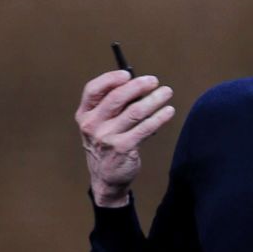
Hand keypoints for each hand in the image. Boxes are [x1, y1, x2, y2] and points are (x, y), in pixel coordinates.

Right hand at [75, 70, 175, 206]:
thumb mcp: (99, 124)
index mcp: (84, 115)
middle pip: (116, 98)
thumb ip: (112, 105)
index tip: (127, 73)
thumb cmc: (106, 144)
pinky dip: (159, 117)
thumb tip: (138, 84)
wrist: (106, 178)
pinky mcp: (123, 148)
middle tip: (154, 81)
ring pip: (134, 112)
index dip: (110, 79)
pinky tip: (168, 111)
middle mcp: (92, 125)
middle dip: (138, 86)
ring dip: (154, 100)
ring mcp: (107, 137)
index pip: (93, 90)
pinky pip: (145, 128)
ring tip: (166, 92)